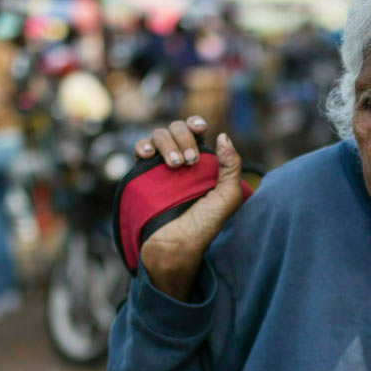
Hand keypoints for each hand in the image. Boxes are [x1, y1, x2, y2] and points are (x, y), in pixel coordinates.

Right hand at [133, 116, 245, 299]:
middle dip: (184, 138)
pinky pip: (139, 149)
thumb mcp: (228, 196)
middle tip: (189, 162)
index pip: (196, 132)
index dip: (196, 125)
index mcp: (202, 163)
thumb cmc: (204, 225)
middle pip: (177, 129)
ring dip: (166, 144)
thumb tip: (223, 135)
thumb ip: (231, 165)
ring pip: (158, 135)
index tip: (201, 129)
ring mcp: (160, 166)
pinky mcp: (141, 174)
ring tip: (174, 166)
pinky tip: (146, 156)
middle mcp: (180, 161)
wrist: (175, 246)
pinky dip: (141, 146)